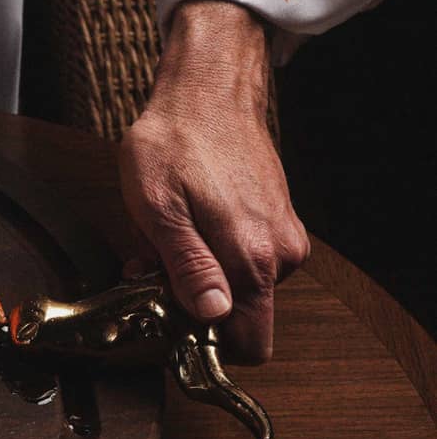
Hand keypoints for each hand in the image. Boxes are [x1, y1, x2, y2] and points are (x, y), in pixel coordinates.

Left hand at [119, 0, 310, 363]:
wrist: (207, 93)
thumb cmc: (174, 143)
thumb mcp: (158, 210)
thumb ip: (187, 268)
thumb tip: (211, 316)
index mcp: (253, 258)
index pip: (249, 344)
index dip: (205, 345)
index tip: (169, 323)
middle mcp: (280, 254)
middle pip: (238, 318)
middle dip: (193, 306)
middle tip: (153, 271)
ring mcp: (283, 238)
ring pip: (237, 289)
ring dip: (198, 277)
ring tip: (167, 239)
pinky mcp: (277, 223)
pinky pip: (243, 261)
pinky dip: (212, 255)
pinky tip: (187, 227)